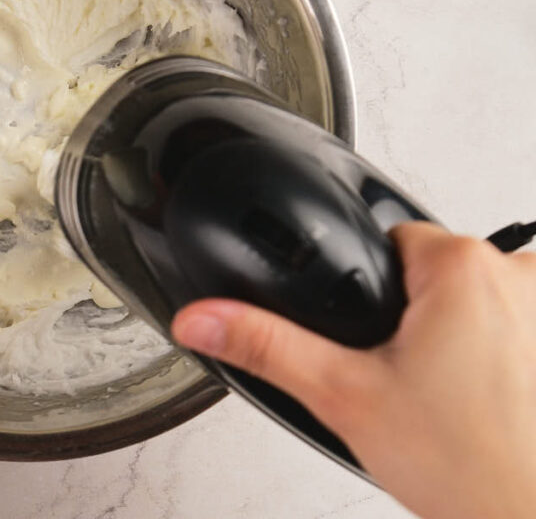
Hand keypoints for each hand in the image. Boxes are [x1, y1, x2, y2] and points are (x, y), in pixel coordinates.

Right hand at [172, 223, 535, 518]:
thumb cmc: (470, 469)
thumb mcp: (340, 395)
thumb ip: (264, 344)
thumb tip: (203, 317)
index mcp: (462, 268)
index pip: (389, 239)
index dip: (367, 290)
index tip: (373, 338)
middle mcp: (518, 276)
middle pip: (430, 269)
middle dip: (410, 316)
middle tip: (407, 377)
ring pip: (473, 299)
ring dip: (456, 334)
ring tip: (447, 394)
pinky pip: (513, 325)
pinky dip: (496, 353)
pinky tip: (484, 400)